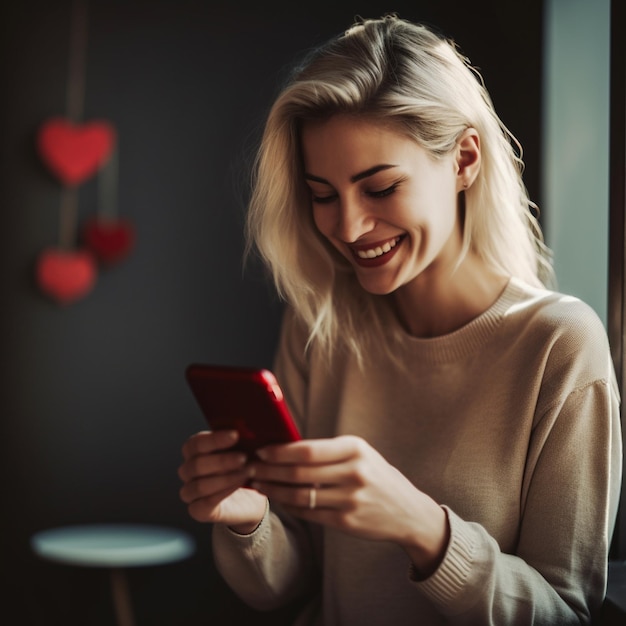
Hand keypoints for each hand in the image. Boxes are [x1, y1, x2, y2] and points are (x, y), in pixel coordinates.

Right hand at [178, 430, 266, 532]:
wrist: (250, 498)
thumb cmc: (243, 467)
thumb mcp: (241, 450)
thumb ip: (238, 440)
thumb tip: (246, 428)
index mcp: (193, 452)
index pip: (195, 444)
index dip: (214, 439)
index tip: (235, 435)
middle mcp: (187, 471)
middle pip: (196, 465)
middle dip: (222, 460)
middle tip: (244, 457)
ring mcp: (190, 493)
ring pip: (200, 485)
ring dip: (226, 478)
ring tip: (247, 472)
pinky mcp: (198, 511)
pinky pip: (205, 503)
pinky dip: (224, 492)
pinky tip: (240, 484)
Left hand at [250, 435, 448, 574]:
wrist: (408, 511)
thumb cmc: (377, 476)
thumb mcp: (361, 453)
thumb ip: (329, 451)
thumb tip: (285, 447)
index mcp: (355, 449)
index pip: (308, 450)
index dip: (280, 451)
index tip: (261, 450)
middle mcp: (354, 473)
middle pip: (299, 472)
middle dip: (269, 470)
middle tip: (250, 467)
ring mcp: (351, 499)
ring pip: (300, 494)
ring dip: (274, 489)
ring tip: (258, 483)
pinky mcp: (346, 522)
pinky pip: (308, 513)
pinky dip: (288, 506)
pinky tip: (277, 499)